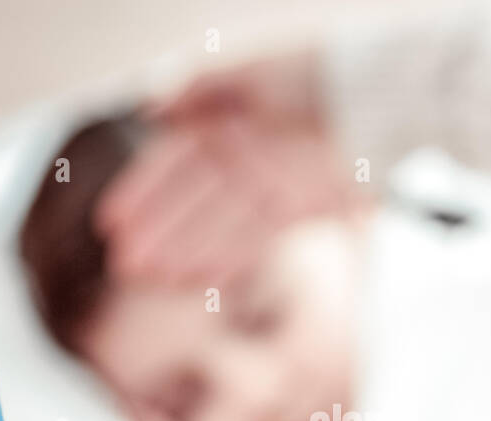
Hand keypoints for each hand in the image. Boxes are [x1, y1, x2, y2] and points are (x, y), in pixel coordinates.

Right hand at [94, 51, 364, 287]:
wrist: (378, 98)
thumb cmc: (314, 73)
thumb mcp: (249, 72)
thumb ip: (198, 89)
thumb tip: (150, 107)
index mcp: (224, 123)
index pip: (172, 165)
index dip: (142, 193)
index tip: (112, 223)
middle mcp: (244, 160)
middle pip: (192, 204)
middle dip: (158, 235)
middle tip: (127, 265)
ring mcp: (272, 187)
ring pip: (219, 228)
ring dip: (186, 254)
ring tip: (155, 278)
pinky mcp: (303, 210)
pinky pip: (258, 241)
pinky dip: (230, 259)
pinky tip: (202, 278)